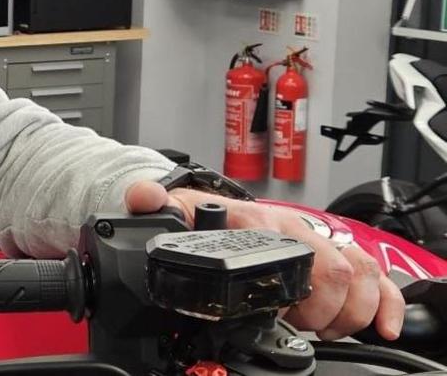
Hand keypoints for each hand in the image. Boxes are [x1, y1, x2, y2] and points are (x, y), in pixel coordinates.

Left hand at [125, 180, 404, 340]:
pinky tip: (378, 327)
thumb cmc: (194, 215)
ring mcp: (315, 240)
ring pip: (360, 272)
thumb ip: (152, 202)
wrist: (208, 208)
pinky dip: (382, 302)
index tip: (286, 319)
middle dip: (324, 311)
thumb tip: (144, 196)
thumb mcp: (171, 211)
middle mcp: (293, 227)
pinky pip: (372, 275)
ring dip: (350, 309)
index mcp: (256, 220)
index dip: (298, 294)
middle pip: (336, 271)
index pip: (294, 253)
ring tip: (323, 330)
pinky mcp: (331, 254)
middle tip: (300, 328)